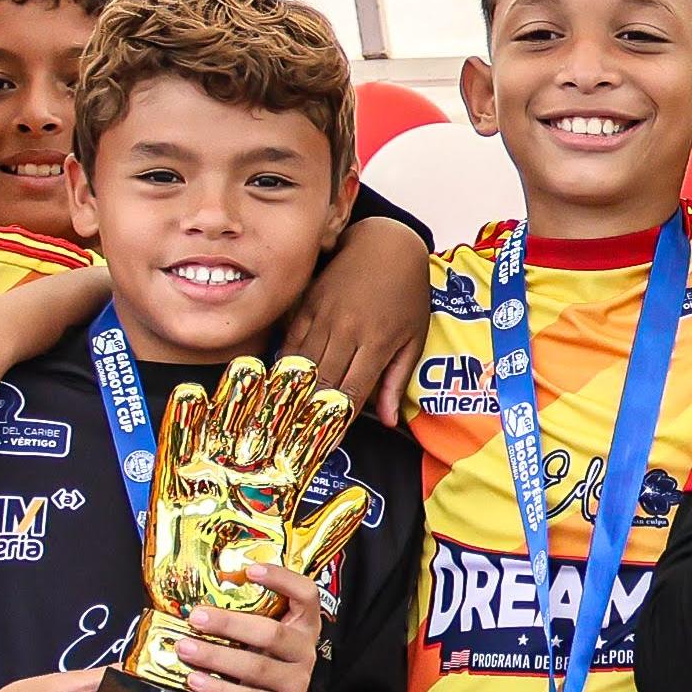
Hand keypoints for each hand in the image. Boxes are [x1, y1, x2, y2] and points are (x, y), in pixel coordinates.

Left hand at [170, 559, 330, 691]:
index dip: (282, 579)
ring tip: (185, 648)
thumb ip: (247, 619)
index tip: (250, 570)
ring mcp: (296, 682)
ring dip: (216, 657)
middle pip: (272, 633)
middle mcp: (304, 651)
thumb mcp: (264, 638)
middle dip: (230, 624)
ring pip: (257, 667)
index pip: (306, 594)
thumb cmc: (265, 663)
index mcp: (303, 625)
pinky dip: (219, 690)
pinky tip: (195, 680)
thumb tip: (196, 600)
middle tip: (196, 617)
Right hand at [286, 216, 431, 424]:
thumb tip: (389, 420)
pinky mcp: (308, 303)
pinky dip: (284, 364)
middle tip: (295, 443)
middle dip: (308, 416)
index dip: (338, 423)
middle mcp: (347, 331)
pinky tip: (277, 385)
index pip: (351, 393)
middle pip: (321, 382)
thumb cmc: (407, 294)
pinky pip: (291, 340)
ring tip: (279, 422)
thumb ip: (397, 379)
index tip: (327, 447)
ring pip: (302, 363)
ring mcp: (324, 316)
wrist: (387, 244)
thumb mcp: (414, 337)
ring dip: (291, 394)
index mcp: (376, 342)